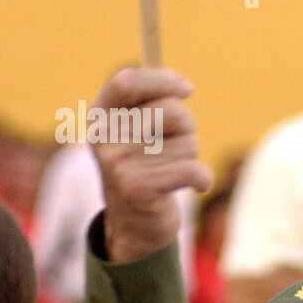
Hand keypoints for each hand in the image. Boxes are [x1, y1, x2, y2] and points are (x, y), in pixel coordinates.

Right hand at [89, 67, 212, 262]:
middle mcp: (103, 138)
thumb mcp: (137, 131)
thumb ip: (152, 103)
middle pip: (172, 111)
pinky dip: (202, 179)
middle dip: (187, 126)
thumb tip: (183, 86)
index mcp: (100, 117)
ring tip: (171, 170)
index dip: (162, 80)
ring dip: (191, 157)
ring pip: (188, 143)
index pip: (127, 81)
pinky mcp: (138, 189)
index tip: (187, 89)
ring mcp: (117, 164)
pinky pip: (193, 170)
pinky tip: (192, 186)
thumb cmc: (145, 166)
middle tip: (175, 145)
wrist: (135, 223)